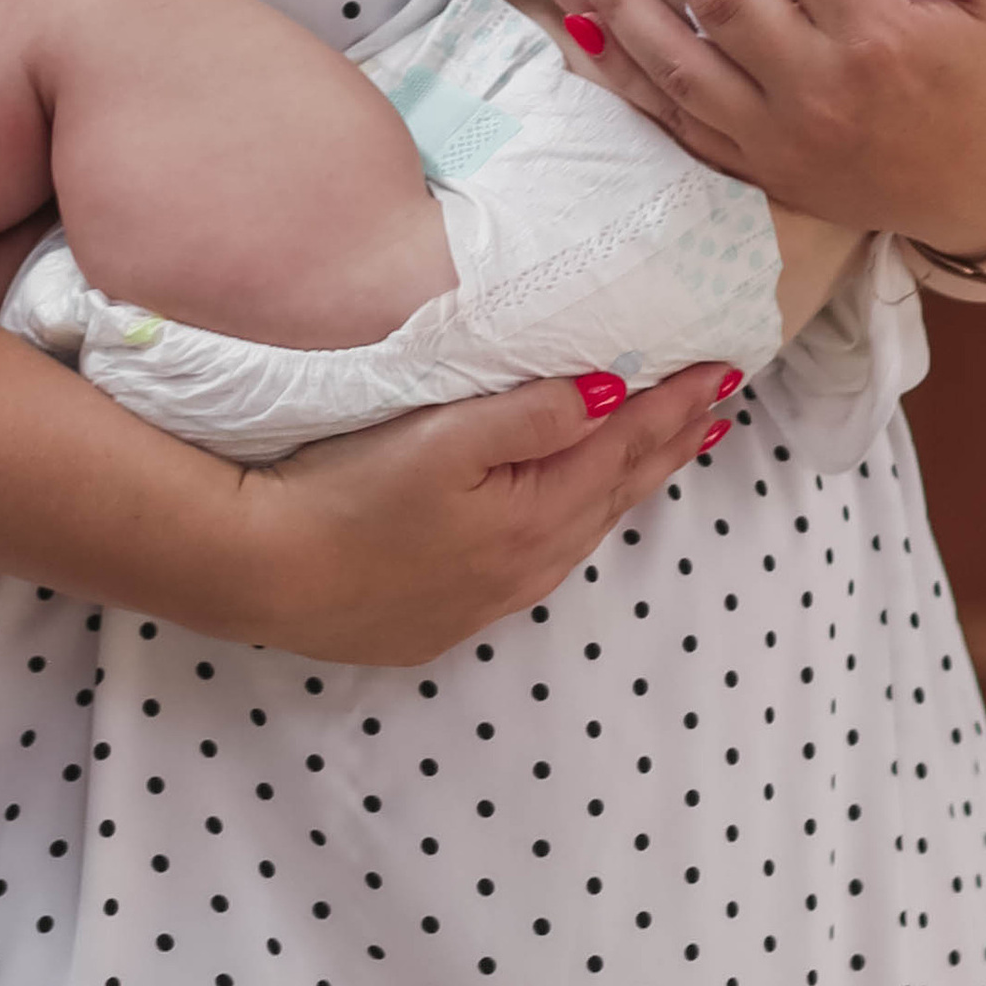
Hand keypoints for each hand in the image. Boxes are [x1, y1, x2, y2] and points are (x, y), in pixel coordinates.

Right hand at [227, 361, 740, 664]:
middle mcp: (528, 563)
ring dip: (630, 486)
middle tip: (718, 409)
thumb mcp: (441, 436)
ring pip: (584, 529)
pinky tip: (573, 516)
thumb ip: (532, 414)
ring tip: (667, 455)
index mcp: (534, 513)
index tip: (721, 370)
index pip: (624, 446)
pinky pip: (543, 560)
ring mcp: (490, 596)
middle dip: (671, 446)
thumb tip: (610, 393)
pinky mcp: (451, 615)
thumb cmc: (344, 493)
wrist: (264, 574)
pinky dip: (578, 522)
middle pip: (617, 492)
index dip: (673, 405)